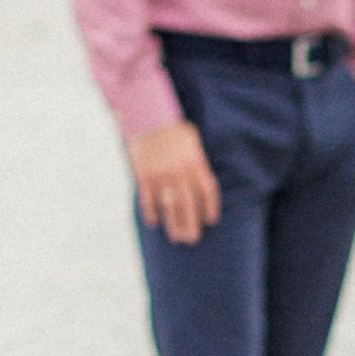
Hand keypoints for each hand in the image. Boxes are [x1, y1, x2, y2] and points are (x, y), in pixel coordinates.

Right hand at [130, 118, 219, 241]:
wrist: (148, 117)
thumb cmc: (173, 128)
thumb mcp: (193, 141)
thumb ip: (197, 162)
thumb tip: (201, 183)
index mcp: (195, 163)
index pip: (207, 191)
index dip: (209, 207)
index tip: (210, 220)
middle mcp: (180, 172)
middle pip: (189, 205)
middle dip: (191, 224)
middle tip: (192, 239)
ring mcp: (162, 176)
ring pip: (170, 207)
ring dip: (174, 225)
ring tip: (177, 237)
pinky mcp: (144, 176)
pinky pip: (148, 200)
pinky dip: (151, 212)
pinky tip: (154, 222)